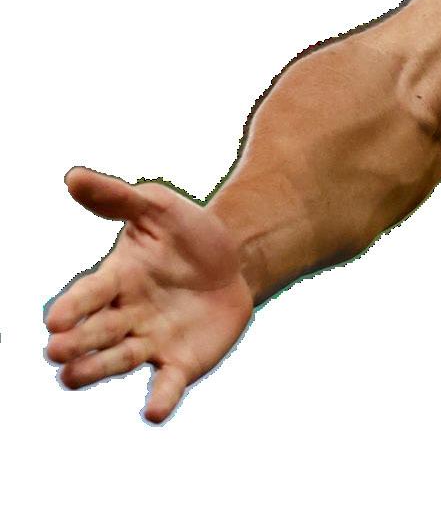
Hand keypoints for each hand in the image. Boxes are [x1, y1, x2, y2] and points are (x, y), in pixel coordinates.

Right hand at [44, 166, 255, 422]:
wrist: (238, 259)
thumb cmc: (188, 233)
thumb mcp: (158, 207)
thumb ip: (118, 197)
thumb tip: (72, 176)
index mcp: (116, 279)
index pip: (88, 294)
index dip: (72, 306)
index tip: (54, 319)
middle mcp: (124, 316)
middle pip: (94, 332)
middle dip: (74, 343)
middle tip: (57, 350)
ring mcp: (150, 342)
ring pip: (116, 361)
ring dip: (95, 370)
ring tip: (71, 378)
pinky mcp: (179, 363)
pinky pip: (166, 384)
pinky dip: (160, 399)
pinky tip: (154, 412)